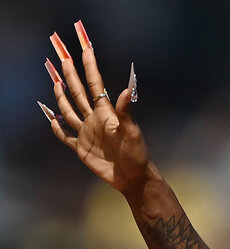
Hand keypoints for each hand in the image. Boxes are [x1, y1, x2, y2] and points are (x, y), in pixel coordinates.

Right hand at [42, 21, 151, 193]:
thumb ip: (126, 112)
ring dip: (61, 96)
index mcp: (106, 113)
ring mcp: (87, 133)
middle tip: (62, 57)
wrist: (133, 178)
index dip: (90, 67)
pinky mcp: (82, 149)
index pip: (95, 85)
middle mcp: (95, 120)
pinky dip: (57, 127)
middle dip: (70, 74)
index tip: (86, 49)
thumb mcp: (133, 133)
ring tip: (55, 80)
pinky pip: (66, 136)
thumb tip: (127, 90)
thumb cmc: (137, 155)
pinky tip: (51, 118)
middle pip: (79, 93)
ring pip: (70, 110)